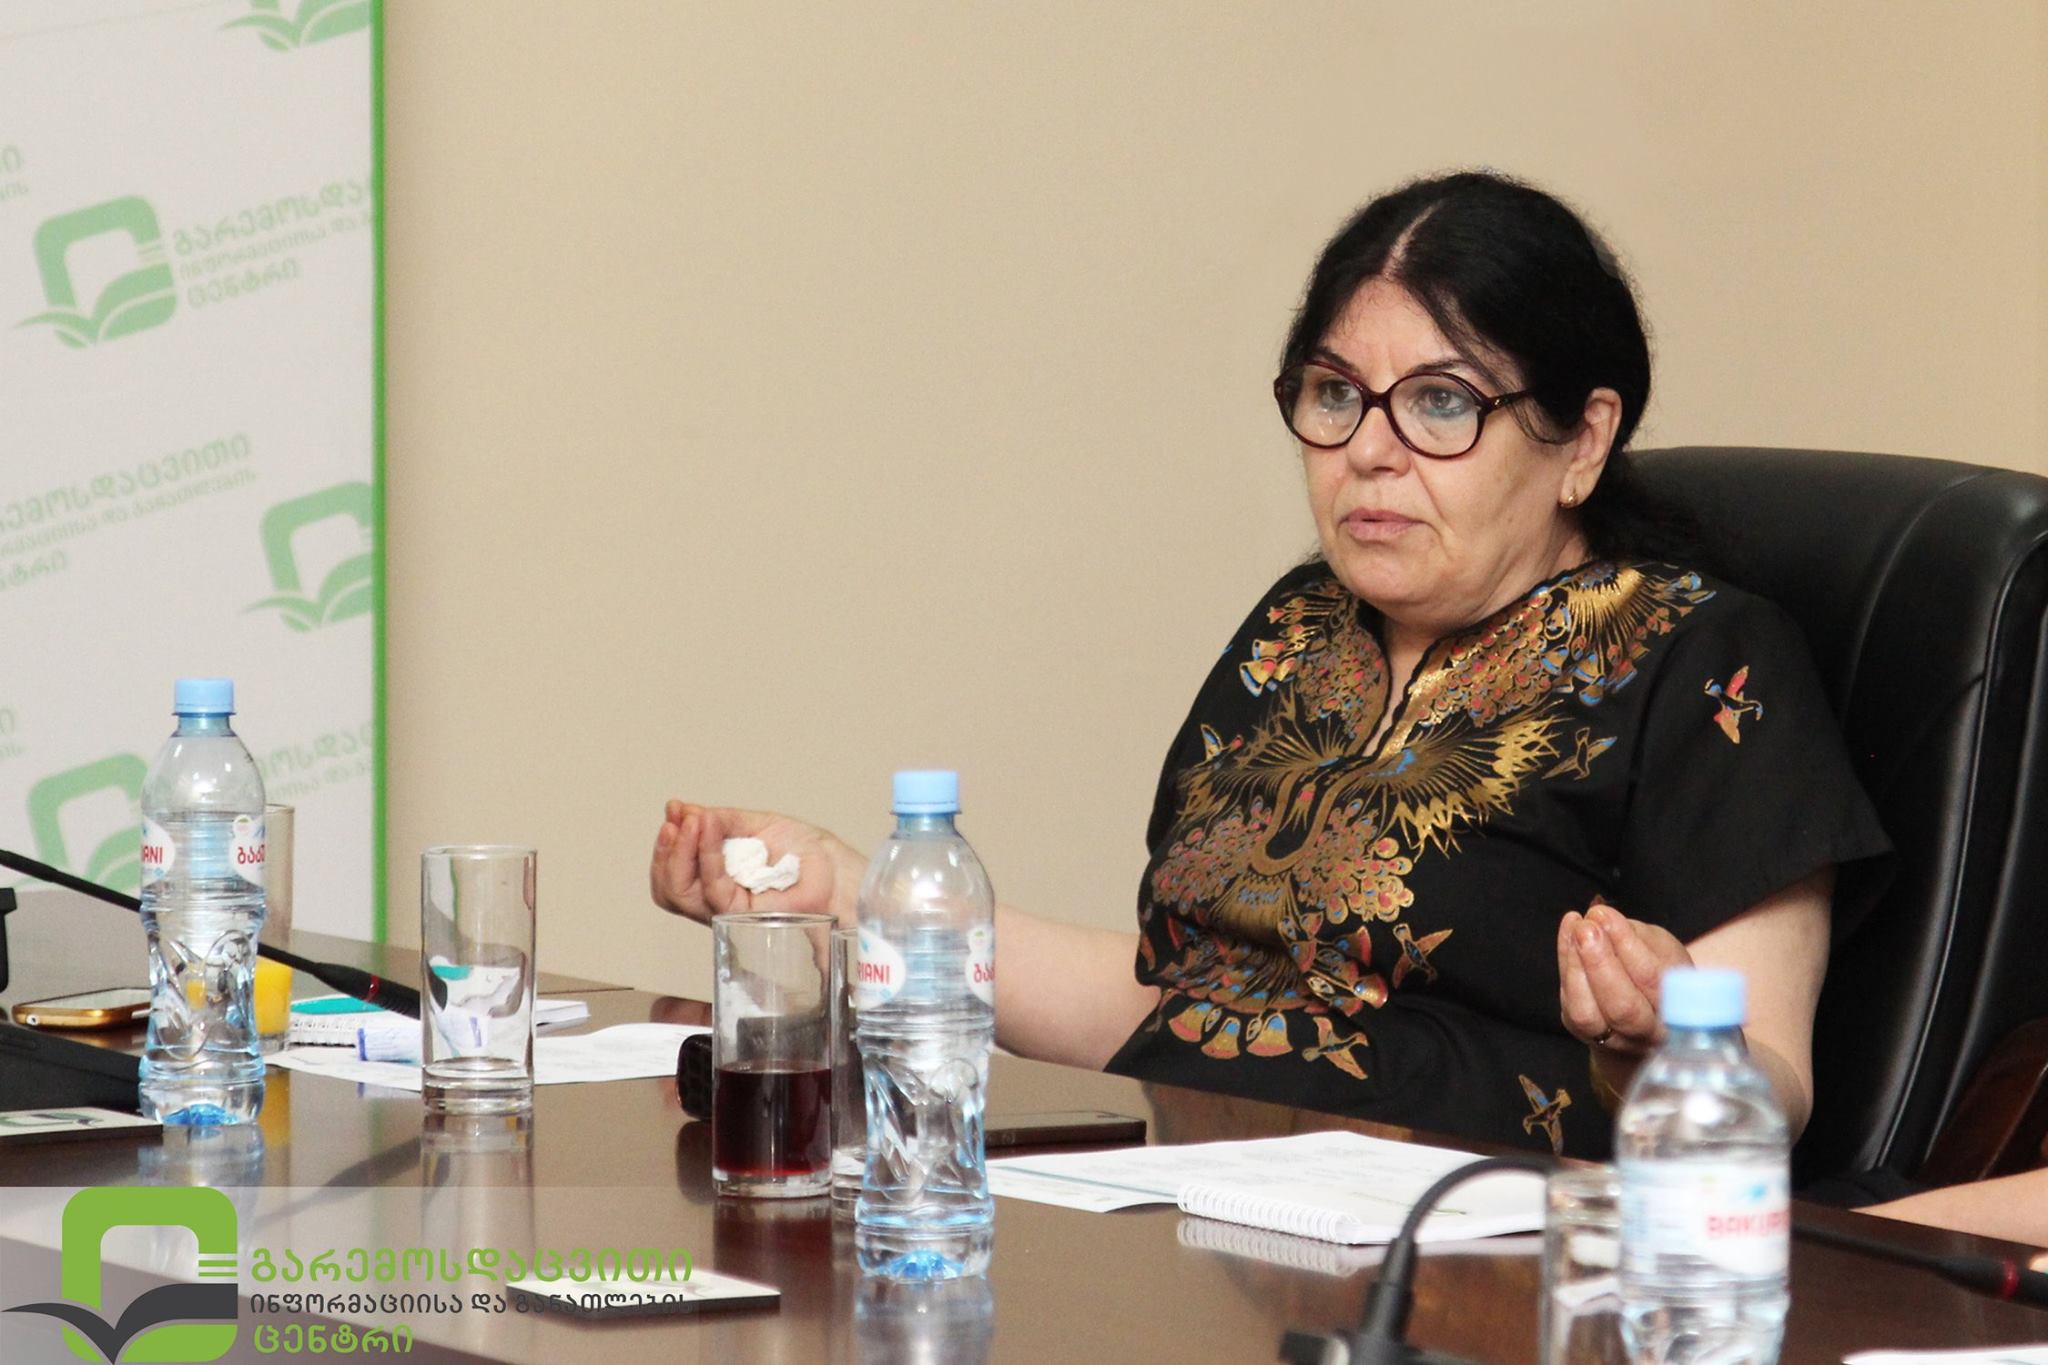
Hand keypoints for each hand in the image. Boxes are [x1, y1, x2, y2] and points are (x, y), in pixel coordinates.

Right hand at [648, 800, 864, 926]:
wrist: (835, 866)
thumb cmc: (803, 852)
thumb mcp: (753, 825)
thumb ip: (717, 822)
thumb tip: (681, 810)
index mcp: (715, 878)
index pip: (673, 873)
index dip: (666, 846)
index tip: (672, 813)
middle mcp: (716, 899)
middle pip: (669, 889)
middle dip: (666, 852)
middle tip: (675, 821)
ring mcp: (729, 911)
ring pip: (682, 894)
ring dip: (680, 852)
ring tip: (691, 822)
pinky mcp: (745, 917)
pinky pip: (715, 891)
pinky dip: (708, 857)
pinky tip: (708, 831)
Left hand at [1557, 899, 1691, 1054]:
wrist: (1647, 1012)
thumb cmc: (1660, 972)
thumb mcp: (1663, 950)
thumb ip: (1638, 937)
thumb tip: (1601, 918)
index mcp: (1677, 1010)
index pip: (1651, 980)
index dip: (1625, 945)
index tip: (1604, 915)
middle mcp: (1647, 1033)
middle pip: (1621, 1007)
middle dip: (1599, 962)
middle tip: (1586, 928)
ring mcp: (1613, 1039)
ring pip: (1588, 1013)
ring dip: (1576, 966)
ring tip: (1576, 929)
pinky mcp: (1583, 1032)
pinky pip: (1571, 1003)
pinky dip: (1566, 965)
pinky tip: (1569, 933)